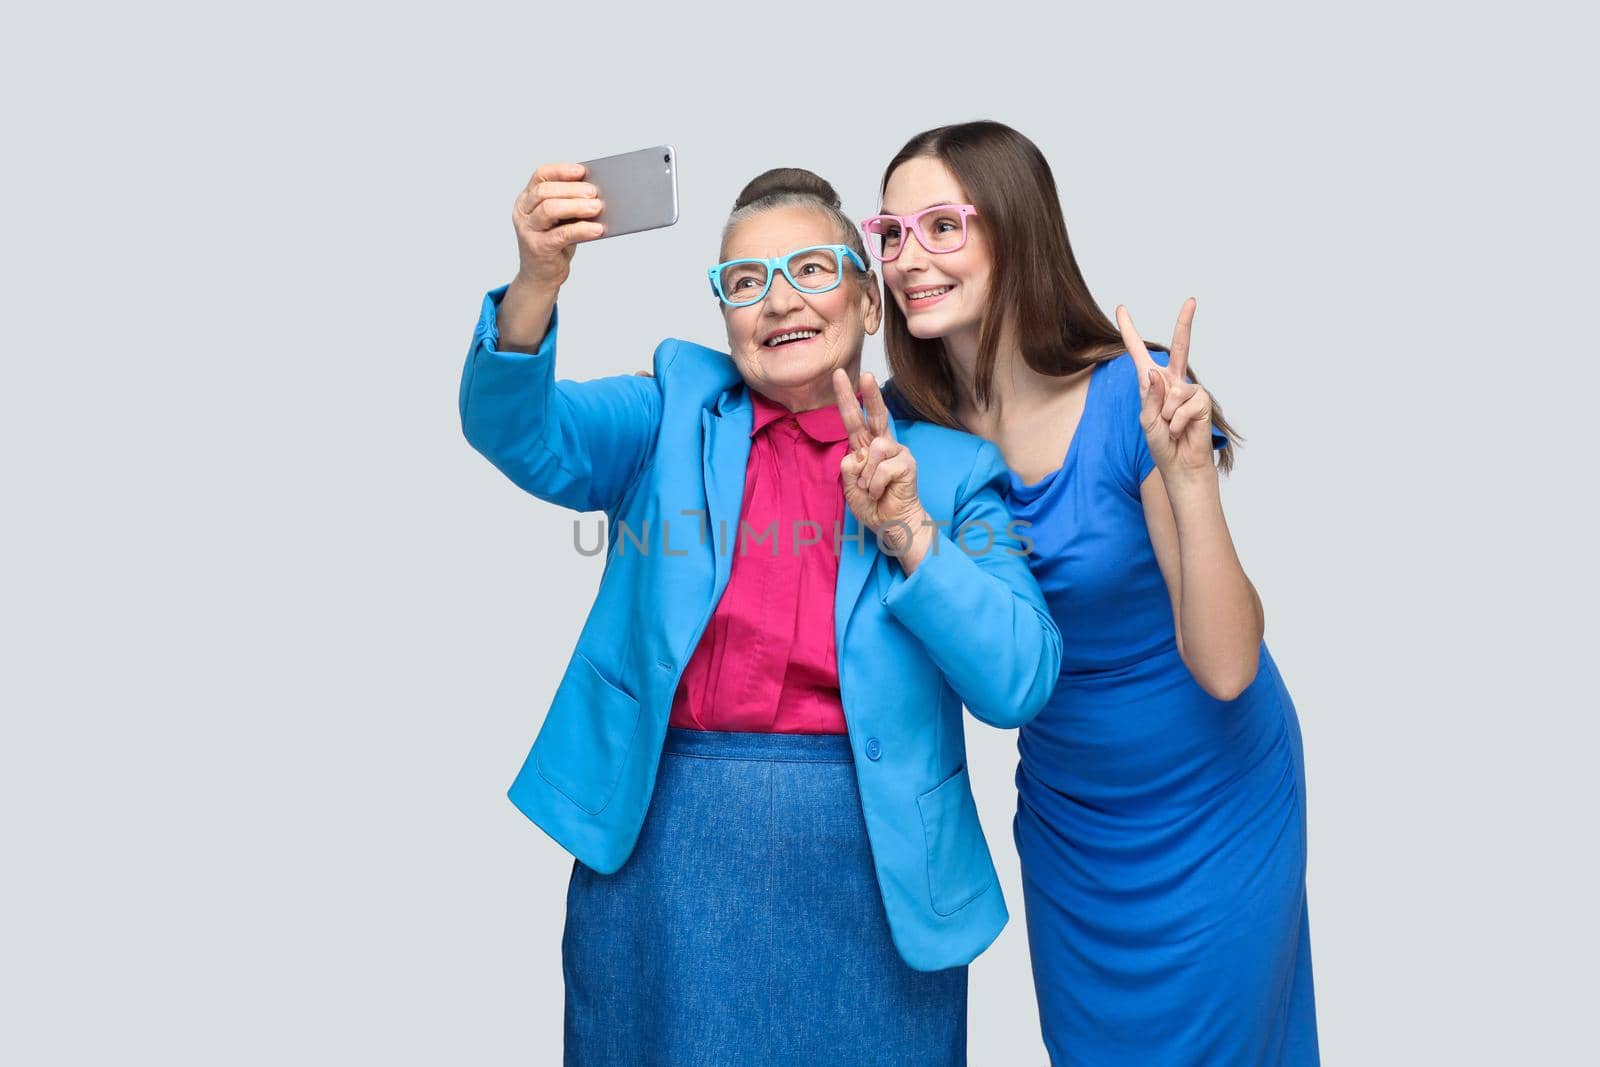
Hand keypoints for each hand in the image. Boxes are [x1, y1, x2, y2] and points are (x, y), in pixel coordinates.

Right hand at [511, 162, 605, 291]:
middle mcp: (523, 212)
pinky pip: (561, 235)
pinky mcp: (537, 248)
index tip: (582, 171)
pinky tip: (597, 229)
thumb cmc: (555, 242)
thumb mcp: (561, 219)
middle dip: (571, 189)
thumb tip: (597, 192)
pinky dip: (581, 230)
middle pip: (545, 192)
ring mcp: (527, 230)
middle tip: (594, 192)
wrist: (542, 276)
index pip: (541, 176)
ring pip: (549, 209)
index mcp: (527, 199)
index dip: (561, 170)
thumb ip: (571, 204)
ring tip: (597, 207)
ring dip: (576, 206)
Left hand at [832, 369, 926, 554]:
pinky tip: (882, 493)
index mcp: (866, 447)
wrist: (892, 524)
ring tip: (872, 490)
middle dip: (870, 395)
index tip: (840, 375)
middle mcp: (883, 445)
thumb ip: (849, 468)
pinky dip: (875, 485)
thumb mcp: (850, 488)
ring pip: (873, 449)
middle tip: (866, 375)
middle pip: (876, 415)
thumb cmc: (873, 505)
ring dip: (866, 476)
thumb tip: (856, 454)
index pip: (855, 419)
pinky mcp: (907, 463)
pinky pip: (881, 468)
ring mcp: (897, 453)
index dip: (847, 398)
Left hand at [1117, 298, 1216, 479]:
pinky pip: (1185, 406)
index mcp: (1151, 383)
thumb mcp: (1147, 421)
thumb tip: (1155, 372)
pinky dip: (1179, 422)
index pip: (1138, 353)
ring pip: (1174, 393)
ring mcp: (1189, 389)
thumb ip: (1150, 398)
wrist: (1180, 464)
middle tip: (1191, 299)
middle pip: (1181, 347)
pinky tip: (1182, 430)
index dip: (1129, 331)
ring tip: (1172, 427)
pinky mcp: (1202, 401)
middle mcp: (1172, 381)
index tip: (1121, 308)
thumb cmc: (1161, 443)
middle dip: (1185, 323)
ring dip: (1168, 416)